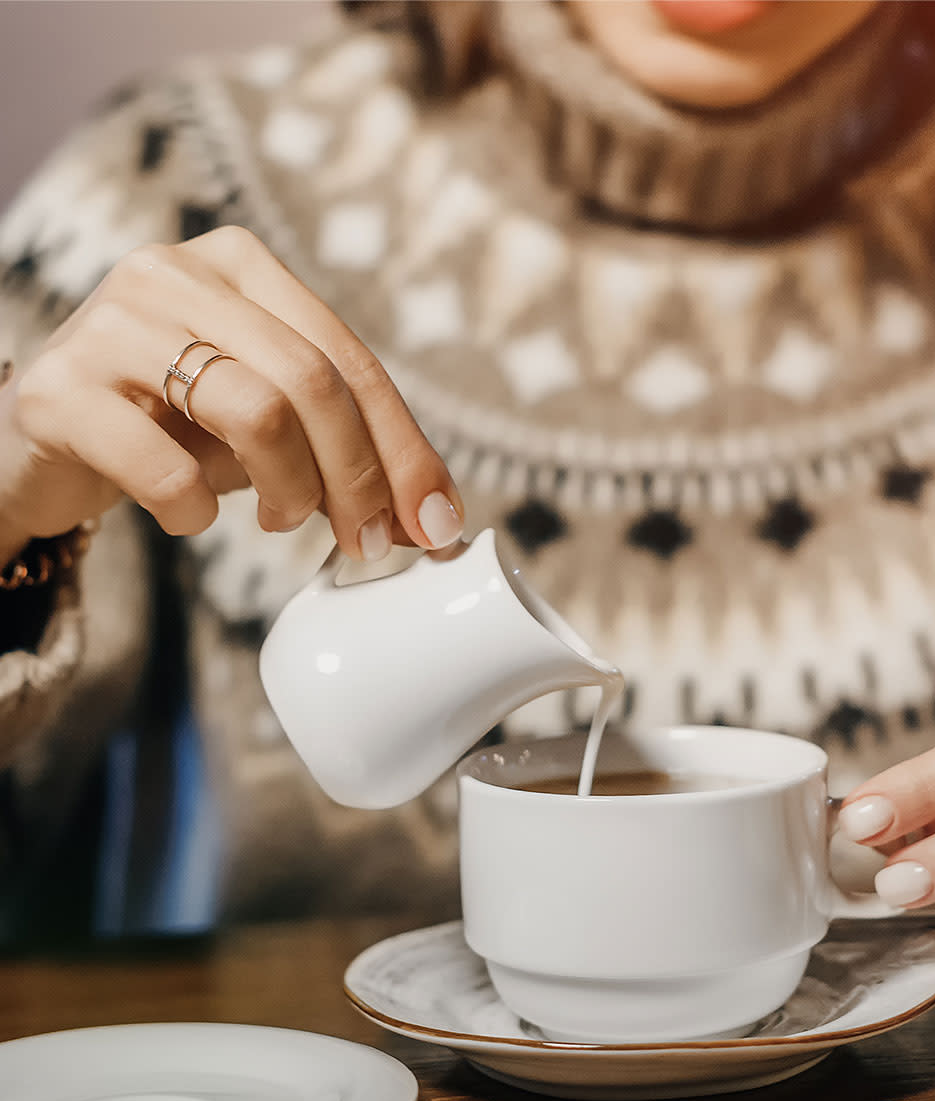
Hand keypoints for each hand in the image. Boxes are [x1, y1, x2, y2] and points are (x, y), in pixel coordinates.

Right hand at [0, 226, 462, 561]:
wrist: (43, 440)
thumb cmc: (173, 428)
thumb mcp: (269, 424)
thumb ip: (344, 448)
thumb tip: (434, 518)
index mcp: (245, 269)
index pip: (353, 360)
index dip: (405, 449)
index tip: (436, 522)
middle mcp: (178, 274)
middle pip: (314, 383)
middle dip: (360, 479)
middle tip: (369, 542)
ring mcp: (111, 322)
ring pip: (256, 412)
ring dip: (290, 490)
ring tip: (281, 520)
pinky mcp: (58, 389)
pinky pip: (164, 468)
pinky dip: (195, 511)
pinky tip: (190, 516)